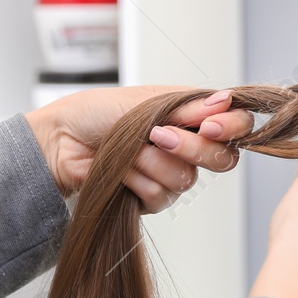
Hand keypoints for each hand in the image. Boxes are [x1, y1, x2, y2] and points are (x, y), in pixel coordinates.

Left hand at [24, 86, 252, 210]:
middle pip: (222, 158)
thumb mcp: (146, 101)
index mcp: (191, 115)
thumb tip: (225, 100)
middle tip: (158, 136)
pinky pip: (162, 196)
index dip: (231, 127)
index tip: (209, 124)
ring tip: (128, 150)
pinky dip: (137, 180)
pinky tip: (121, 170)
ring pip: (186, 179)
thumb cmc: (96, 113)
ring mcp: (172, 172)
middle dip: (191, 147)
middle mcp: (188, 144)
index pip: (236, 123)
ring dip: (151, 162)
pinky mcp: (153, 196)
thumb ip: (187, 106)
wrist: (62, 141)